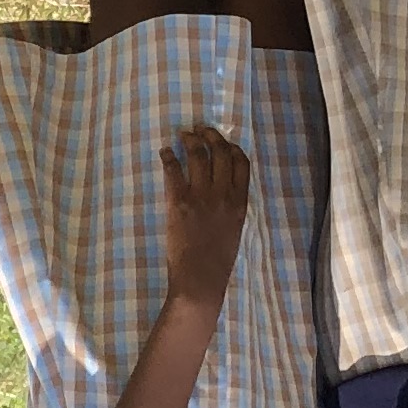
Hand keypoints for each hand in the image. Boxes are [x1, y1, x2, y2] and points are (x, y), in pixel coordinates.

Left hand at [159, 126, 251, 308]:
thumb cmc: (218, 261)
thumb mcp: (234, 231)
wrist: (200, 278)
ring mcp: (201, 197)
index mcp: (239, 203)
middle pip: (220, 154)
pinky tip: (166, 152)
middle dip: (211, 136)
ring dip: (190, 141)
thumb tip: (224, 194)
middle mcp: (223, 195)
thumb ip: (231, 209)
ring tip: (183, 134)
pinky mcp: (179, 202)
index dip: (233, 148)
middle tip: (201, 129)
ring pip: (198, 157)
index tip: (224, 141)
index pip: (242, 164)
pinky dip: (169, 157)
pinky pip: (174, 171)